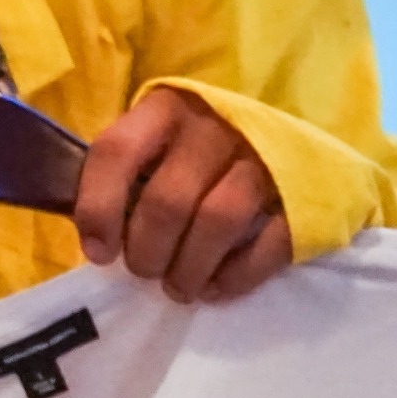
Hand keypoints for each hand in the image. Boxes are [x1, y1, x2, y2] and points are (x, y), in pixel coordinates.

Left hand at [75, 87, 291, 302]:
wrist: (284, 129)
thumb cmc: (196, 144)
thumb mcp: (156, 139)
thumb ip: (124, 174)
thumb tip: (94, 238)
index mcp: (164, 109)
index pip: (116, 152)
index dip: (98, 207)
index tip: (99, 253)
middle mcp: (214, 126)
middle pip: (167, 200)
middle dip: (147, 251)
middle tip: (145, 271)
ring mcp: (263, 157)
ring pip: (217, 222)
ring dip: (190, 268)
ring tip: (178, 288)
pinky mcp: (302, 191)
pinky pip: (269, 242)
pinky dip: (237, 274)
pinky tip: (216, 288)